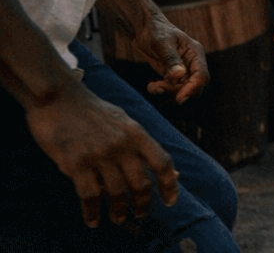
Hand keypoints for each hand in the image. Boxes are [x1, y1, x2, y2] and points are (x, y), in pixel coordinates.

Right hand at [26, 83, 179, 227]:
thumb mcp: (123, 121)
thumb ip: (142, 145)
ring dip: (120, 210)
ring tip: (120, 218)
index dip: (170, 184)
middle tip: (142, 213)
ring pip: (117, 191)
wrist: (58, 99)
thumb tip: (166, 169)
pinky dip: (92, 211)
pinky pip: (90, 195)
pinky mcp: (76, 163)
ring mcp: (99, 154)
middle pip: (140, 182)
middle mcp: (122, 145)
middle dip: (143, 202)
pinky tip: (94, 219)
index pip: (162, 162)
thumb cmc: (92, 111)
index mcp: (136, 133)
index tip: (171, 200)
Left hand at [131, 13, 209, 103]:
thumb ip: (171, 59)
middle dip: (179, 91)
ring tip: (154, 86)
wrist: (145, 28)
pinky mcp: (172, 73)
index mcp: (195, 53)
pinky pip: (172, 88)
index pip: (202, 76)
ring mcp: (182, 68)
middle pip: (194, 85)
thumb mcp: (162, 43)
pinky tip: (152, 86)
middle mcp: (192, 62)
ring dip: (168, 91)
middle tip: (161, 88)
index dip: (193, 88)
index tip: (179, 98)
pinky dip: (162, 90)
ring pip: (182, 89)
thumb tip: (179, 75)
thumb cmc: (156, 31)